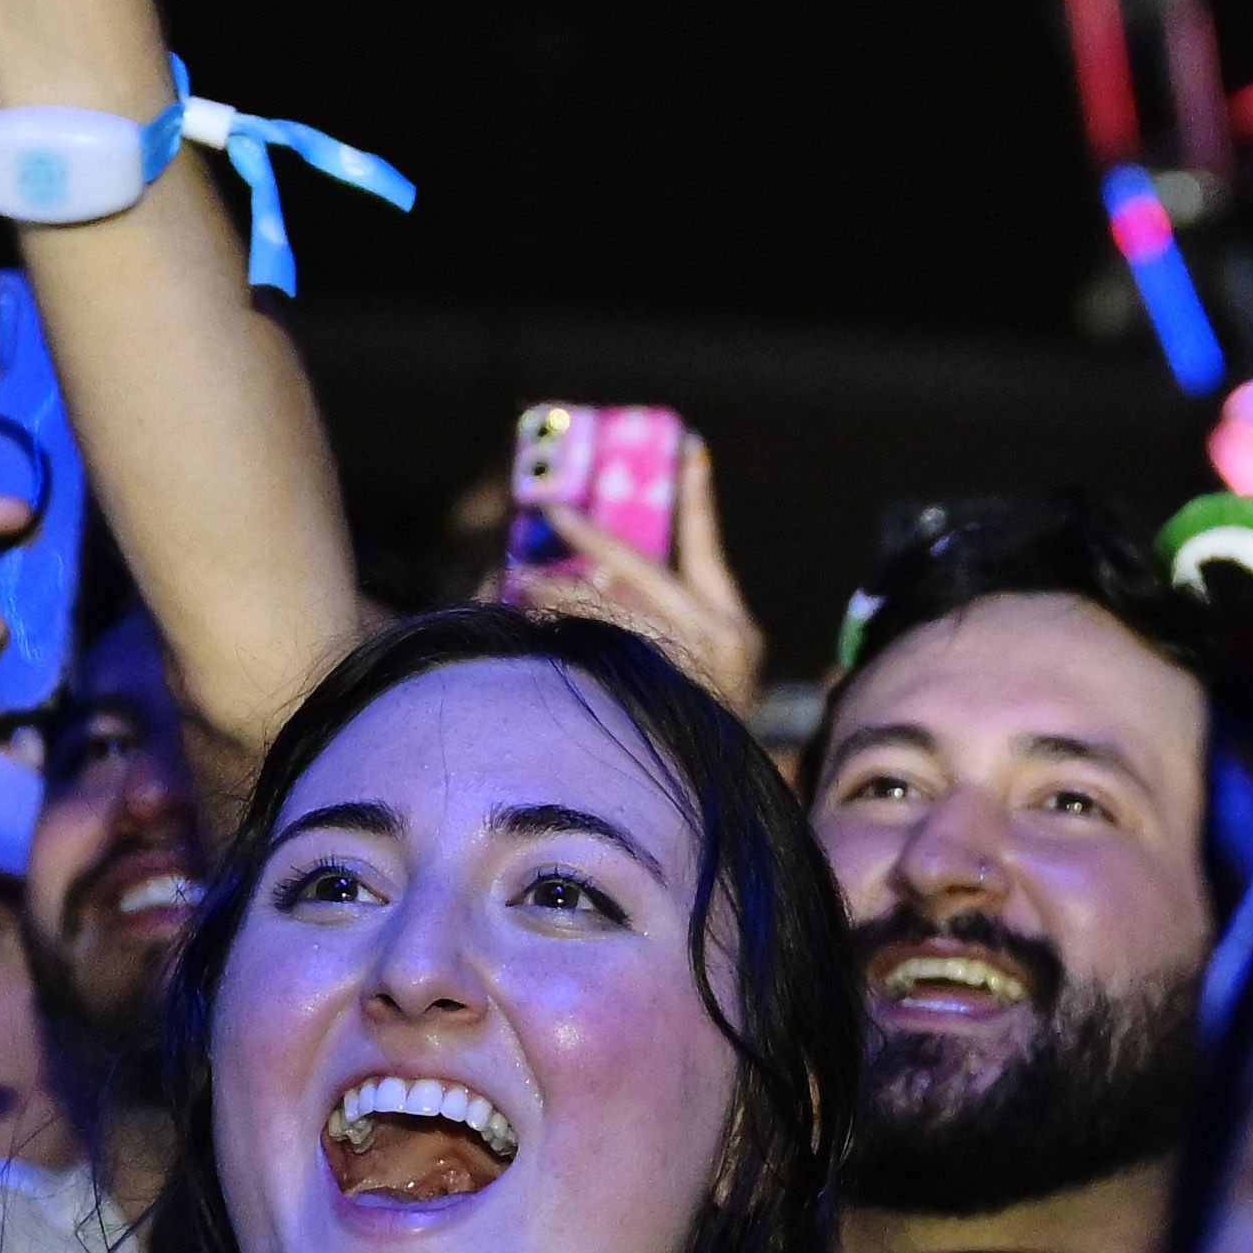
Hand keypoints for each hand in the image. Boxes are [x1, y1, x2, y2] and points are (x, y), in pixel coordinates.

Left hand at [509, 441, 764, 715]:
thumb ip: (659, 620)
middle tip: (552, 511)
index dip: (697, 498)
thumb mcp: (698, 669)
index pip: (708, 549)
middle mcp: (717, 645)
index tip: (688, 445)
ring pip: (609, 616)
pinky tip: (532, 630)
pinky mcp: (650, 703)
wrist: (711, 808)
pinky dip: (563, 639)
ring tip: (519, 580)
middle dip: (594, 544)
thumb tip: (597, 578)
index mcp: (733, 628)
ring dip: (560, 597)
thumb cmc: (694, 731)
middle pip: (643, 576)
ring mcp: (685, 676)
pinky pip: (595, 657)